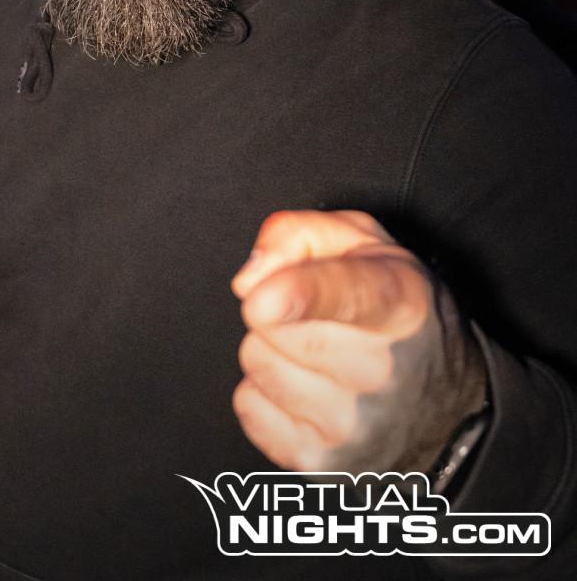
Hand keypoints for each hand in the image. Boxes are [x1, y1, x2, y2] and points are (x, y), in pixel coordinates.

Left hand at [231, 209, 485, 474]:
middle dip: (278, 309)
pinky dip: (266, 393)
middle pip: (274, 324)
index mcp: (402, 303)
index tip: (261, 300)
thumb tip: (250, 278)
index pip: (345, 295)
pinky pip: (249, 406)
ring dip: (273, 350)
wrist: (446, 410)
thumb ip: (302, 233)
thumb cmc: (395, 311)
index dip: (297, 294)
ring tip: (318, 353)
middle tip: (321, 316)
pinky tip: (308, 390)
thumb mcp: (366, 245)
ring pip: (257, 361)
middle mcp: (384, 370)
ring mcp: (354, 425)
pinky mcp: (323, 462)